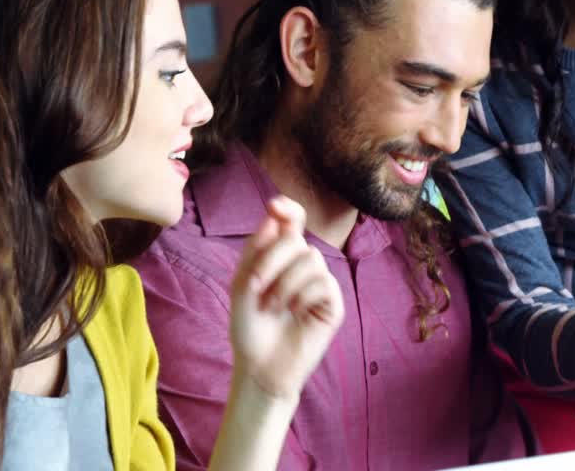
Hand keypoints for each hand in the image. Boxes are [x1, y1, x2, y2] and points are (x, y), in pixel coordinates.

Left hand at [229, 195, 343, 400]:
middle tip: (255, 287)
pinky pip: (323, 283)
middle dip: (271, 260)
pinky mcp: (332, 304)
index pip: (292, 222)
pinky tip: (294, 312)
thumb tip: (275, 217)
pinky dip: (303, 296)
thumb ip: (256, 250)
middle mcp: (302, 266)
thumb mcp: (242, 285)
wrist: (258, 367)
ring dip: (285, 283)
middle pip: (296, 239)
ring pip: (311, 259)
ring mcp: (320, 284)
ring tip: (274, 306)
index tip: (275, 207)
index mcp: (280, 257)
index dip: (289, 209)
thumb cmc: (249, 328)